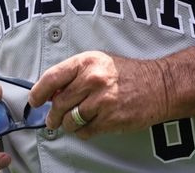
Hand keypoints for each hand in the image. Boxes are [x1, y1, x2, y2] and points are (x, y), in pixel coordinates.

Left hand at [27, 51, 168, 139]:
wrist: (159, 85)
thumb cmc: (127, 74)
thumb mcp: (99, 62)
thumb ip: (74, 74)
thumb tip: (50, 92)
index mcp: (87, 62)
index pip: (52, 78)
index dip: (38, 92)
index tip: (35, 101)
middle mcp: (93, 80)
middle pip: (58, 103)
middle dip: (52, 115)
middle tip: (53, 118)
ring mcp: (102, 101)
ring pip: (69, 121)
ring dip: (68, 124)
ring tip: (74, 121)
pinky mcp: (110, 119)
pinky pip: (85, 131)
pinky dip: (83, 132)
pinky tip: (90, 124)